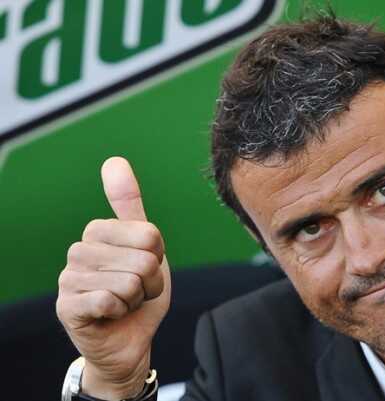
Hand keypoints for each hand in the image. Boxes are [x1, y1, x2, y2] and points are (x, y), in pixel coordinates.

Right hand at [56, 157, 170, 399]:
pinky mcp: (67, 307)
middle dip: (150, 282)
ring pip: (130, 282)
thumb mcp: (146, 246)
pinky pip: (111, 300)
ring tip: (124, 303)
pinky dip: (121, 312)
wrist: (129, 339)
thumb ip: (130, 205)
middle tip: (136, 291)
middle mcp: (79, 250)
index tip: (146, 270)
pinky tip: (111, 315)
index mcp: (98, 231)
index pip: (150, 235)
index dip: (158, 259)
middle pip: (143, 259)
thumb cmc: (139, 292)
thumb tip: (114, 160)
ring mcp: (69, 278)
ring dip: (137, 299)